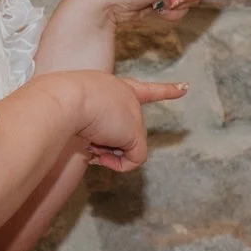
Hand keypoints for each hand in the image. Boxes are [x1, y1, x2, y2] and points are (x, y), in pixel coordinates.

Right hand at [49, 71, 187, 170]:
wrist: (66, 100)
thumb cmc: (64, 103)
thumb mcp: (79, 112)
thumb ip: (97, 129)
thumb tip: (110, 152)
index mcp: (114, 86)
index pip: (144, 89)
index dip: (166, 90)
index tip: (186, 87)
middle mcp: (128, 97)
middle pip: (124, 130)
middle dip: (104, 141)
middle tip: (86, 135)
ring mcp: (134, 114)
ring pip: (125, 146)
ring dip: (105, 150)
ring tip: (88, 137)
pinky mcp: (136, 135)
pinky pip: (131, 161)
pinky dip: (116, 163)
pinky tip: (98, 151)